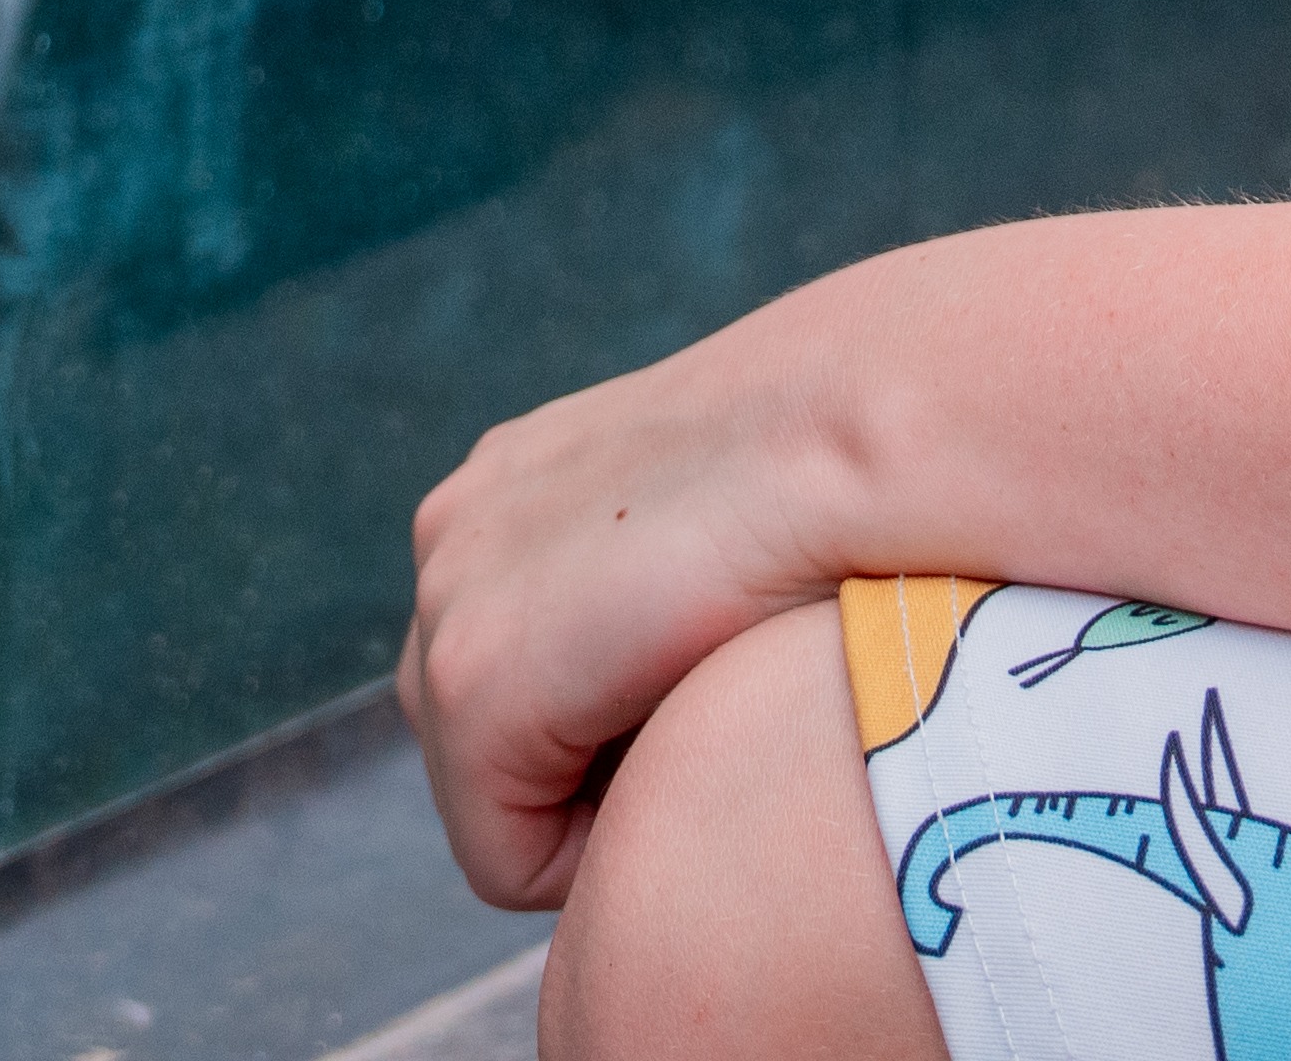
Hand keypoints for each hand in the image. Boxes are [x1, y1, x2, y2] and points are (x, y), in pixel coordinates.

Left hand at [399, 300, 875, 911]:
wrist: (841, 432)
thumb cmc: (825, 487)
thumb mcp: (705, 522)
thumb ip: (646, 581)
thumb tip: (646, 676)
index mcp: (508, 486)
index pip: (508, 670)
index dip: (603, 730)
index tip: (701, 695)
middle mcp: (453, 530)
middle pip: (476, 734)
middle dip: (575, 767)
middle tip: (696, 725)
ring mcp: (449, 600)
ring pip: (484, 799)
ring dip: (584, 802)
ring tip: (691, 736)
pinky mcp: (473, 681)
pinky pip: (502, 855)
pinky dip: (589, 857)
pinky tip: (675, 772)